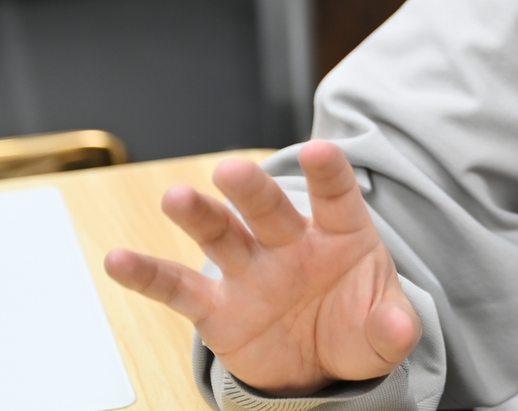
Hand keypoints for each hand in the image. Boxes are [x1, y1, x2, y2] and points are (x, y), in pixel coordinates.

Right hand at [104, 142, 421, 396]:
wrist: (321, 367)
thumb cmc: (357, 327)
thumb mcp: (384, 332)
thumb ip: (391, 327)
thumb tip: (399, 332)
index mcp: (339, 234)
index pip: (336, 195)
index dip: (328, 173)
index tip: (319, 150)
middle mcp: (289, 242)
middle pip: (268, 207)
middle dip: (249, 188)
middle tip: (230, 169)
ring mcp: (250, 270)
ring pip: (221, 234)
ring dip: (198, 216)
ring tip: (175, 198)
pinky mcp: (217, 308)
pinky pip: (178, 289)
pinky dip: (148, 275)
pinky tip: (119, 260)